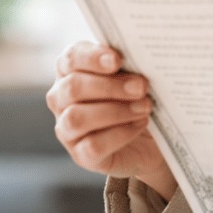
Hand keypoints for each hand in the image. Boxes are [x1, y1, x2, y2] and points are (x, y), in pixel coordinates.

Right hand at [46, 42, 176, 198]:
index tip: (117, 60)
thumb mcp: (134, 77)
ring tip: (144, 107)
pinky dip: (120, 134)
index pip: (70, 58)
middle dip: (110, 86)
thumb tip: (141, 56)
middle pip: (72, 88)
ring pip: (77, 118)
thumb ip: (129, 65)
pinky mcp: (81, 155)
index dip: (92, 58)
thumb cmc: (137, 98)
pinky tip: (140, 124)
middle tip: (141, 87)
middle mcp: (61, 99)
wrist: (151, 139)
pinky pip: (93, 145)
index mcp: (71, 71)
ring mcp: (67, 129)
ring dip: (115, 111)